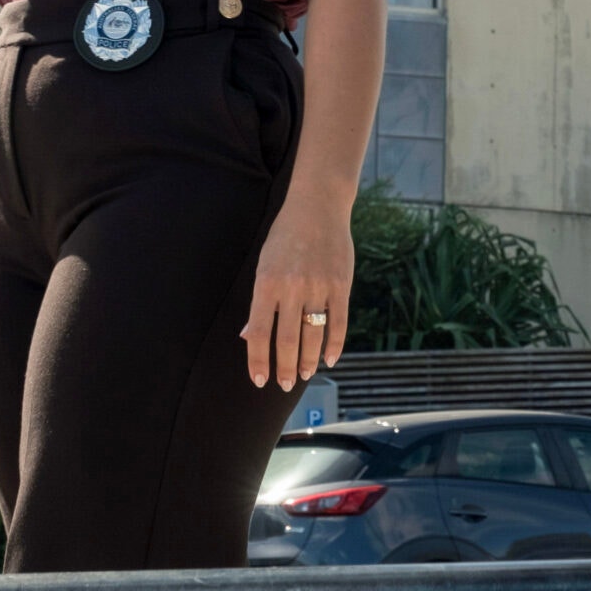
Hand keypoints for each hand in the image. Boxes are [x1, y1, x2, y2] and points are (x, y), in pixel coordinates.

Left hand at [242, 190, 353, 392]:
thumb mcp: (264, 265)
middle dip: (283, 367)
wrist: (318, 206)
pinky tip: (329, 359)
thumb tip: (249, 336)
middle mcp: (292, 287)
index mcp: (267, 283)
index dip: (258, 360)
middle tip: (282, 384)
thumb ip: (259, 302)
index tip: (259, 380)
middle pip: (286, 340)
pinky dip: (334, 345)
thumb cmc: (285, 237)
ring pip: (313, 336)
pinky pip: (338, 323)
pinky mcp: (341, 285)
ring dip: (307, 361)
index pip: (259, 332)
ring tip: (303, 375)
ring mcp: (319, 287)